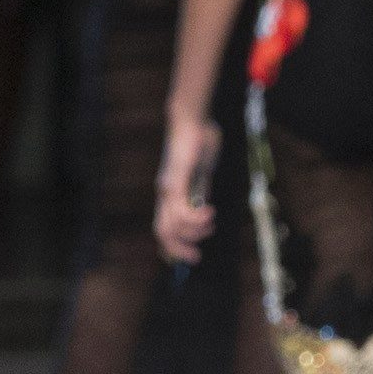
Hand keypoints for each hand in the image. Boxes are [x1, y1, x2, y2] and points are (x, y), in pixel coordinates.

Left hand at [155, 114, 220, 265]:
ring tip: (210, 221)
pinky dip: (195, 218)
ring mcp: (168, 188)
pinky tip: (209, 212)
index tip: (190, 255)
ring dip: (193, 232)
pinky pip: (180, 210)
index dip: (173, 246)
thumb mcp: (202, 172)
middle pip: (162, 233)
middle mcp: (164, 194)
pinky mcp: (175, 180)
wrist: (192, 118)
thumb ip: (200, 190)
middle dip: (178, 250)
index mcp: (170, 194)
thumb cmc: (199, 141)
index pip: (164, 228)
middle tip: (196, 255)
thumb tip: (203, 207)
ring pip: (171, 226)